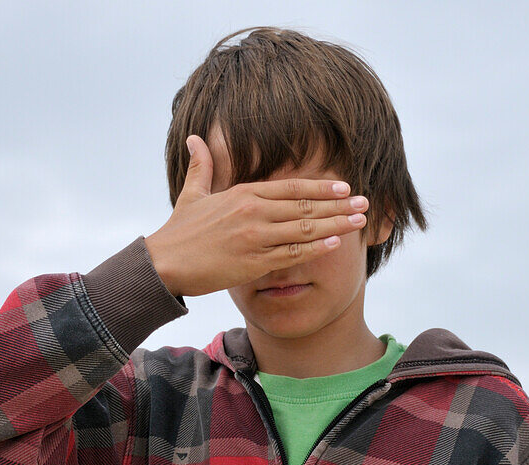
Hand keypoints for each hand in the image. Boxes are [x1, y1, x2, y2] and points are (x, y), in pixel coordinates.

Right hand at [143, 134, 368, 297]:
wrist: (164, 263)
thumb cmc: (179, 231)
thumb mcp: (191, 194)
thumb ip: (202, 166)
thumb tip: (195, 138)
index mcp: (243, 194)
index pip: (292, 188)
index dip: (321, 187)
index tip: (344, 186)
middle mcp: (253, 213)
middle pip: (305, 207)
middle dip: (338, 205)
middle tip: (365, 202)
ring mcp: (255, 238)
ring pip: (304, 230)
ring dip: (335, 225)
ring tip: (358, 221)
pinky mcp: (253, 263)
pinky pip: (291, 255)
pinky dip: (315, 249)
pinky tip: (335, 244)